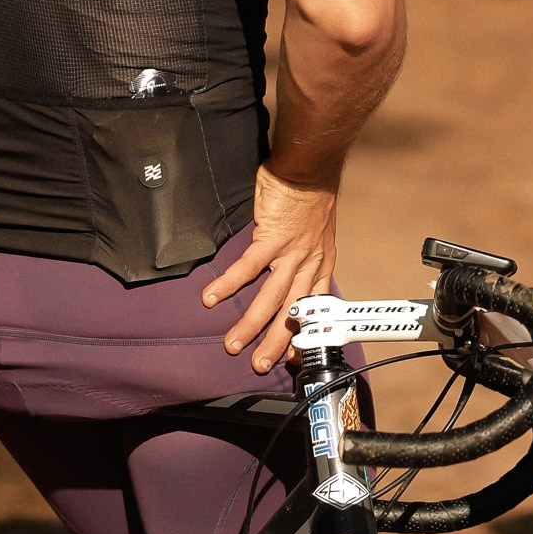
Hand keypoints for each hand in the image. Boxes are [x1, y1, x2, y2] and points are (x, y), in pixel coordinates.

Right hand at [203, 166, 337, 372]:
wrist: (309, 168)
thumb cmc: (309, 196)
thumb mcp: (315, 233)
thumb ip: (302, 256)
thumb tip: (285, 273)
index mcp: (320, 263)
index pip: (313, 308)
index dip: (303, 334)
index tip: (292, 358)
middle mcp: (309, 263)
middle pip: (292, 312)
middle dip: (276, 343)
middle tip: (260, 365)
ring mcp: (292, 252)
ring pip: (271, 298)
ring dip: (251, 324)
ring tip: (233, 344)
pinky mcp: (272, 237)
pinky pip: (249, 267)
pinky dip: (230, 284)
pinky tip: (212, 298)